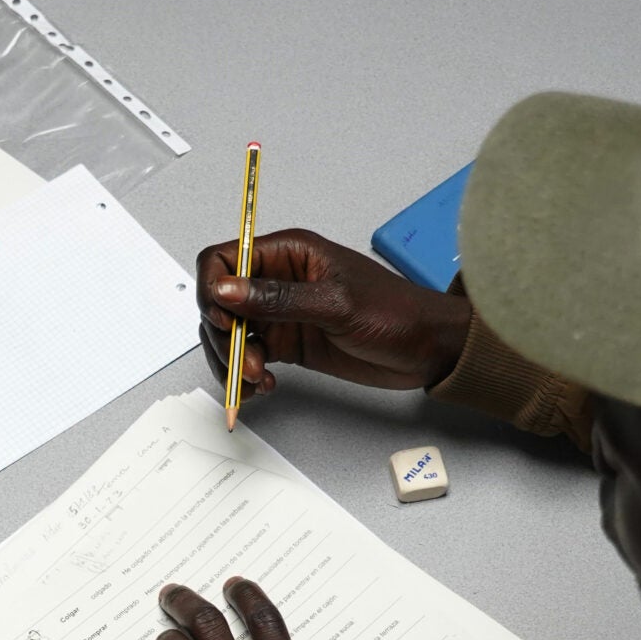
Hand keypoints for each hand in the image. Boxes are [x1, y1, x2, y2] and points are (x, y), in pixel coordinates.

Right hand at [196, 229, 473, 407]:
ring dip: (232, 362)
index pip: (224, 259)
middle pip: (219, 303)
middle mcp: (277, 280)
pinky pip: (247, 357)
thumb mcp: (336, 304)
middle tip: (246, 363)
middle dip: (224, 337)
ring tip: (256, 380)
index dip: (213, 289)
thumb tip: (226, 290)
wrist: (427, 349)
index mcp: (288, 253)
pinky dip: (245, 376)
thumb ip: (277, 298)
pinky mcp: (286, 343)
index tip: (225, 322)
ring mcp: (280, 313)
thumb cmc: (396, 313)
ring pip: (229, 335)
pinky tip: (262, 386)